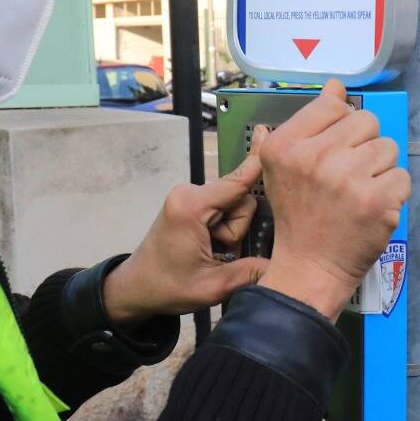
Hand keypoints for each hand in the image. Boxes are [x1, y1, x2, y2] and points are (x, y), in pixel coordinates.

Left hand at [101, 164, 268, 324]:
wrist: (136, 287)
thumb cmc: (166, 287)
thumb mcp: (212, 287)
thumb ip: (250, 272)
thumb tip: (284, 267)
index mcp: (191, 207)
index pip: (237, 182)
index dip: (258, 164)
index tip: (269, 133)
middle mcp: (189, 193)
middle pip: (240, 199)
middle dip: (237, 230)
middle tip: (218, 255)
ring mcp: (189, 196)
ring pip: (234, 206)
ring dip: (230, 232)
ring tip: (211, 253)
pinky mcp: (191, 203)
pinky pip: (223, 209)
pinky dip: (223, 228)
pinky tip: (211, 247)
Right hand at [252, 80, 408, 319]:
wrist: (309, 267)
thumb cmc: (299, 215)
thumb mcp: (285, 165)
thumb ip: (309, 123)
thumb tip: (335, 87)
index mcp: (287, 145)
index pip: (334, 104)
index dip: (341, 126)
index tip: (334, 150)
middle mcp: (315, 157)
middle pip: (367, 122)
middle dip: (363, 146)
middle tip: (347, 176)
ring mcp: (348, 179)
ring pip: (388, 147)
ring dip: (380, 170)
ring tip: (358, 193)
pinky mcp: (377, 201)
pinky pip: (402, 176)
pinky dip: (393, 193)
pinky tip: (372, 207)